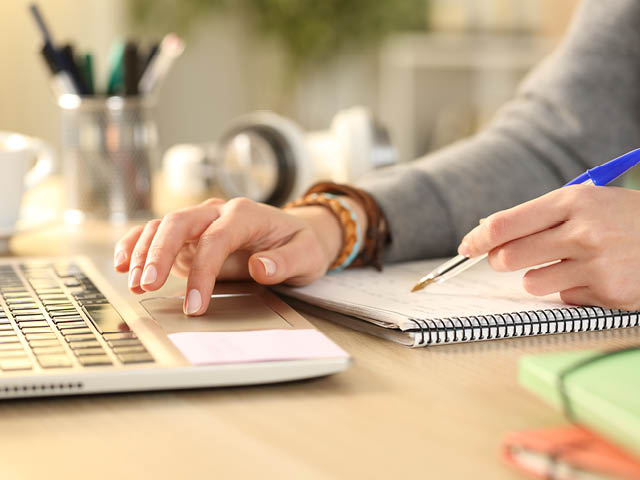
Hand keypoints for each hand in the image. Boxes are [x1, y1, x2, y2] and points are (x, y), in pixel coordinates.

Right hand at [113, 197, 353, 315]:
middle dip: (159, 252)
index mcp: (245, 214)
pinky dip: (137, 244)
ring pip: (163, 226)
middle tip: (147, 284)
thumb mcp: (307, 255)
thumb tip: (259, 268)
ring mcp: (201, 223)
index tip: (195, 304)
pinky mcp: (190, 237)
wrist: (296, 235)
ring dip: (144, 252)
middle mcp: (218, 213)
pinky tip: (123, 262)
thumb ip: (285, 262)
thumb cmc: (301, 245)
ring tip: (134, 282)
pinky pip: (158, 234)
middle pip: (179, 223)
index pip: (216, 239)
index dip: (202, 272)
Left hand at [458, 185, 639, 309]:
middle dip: (502, 261)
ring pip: (531, 283)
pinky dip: (572, 290)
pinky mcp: (609, 294)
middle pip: (508, 257)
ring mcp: (597, 265)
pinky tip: (597, 276)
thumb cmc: (625, 218)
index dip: (479, 239)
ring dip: (540, 277)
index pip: (506, 224)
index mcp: (574, 201)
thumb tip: (488, 230)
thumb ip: (539, 215)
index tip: (467, 247)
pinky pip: (564, 298)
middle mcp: (583, 232)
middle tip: (510, 259)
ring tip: (569, 264)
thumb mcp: (587, 202)